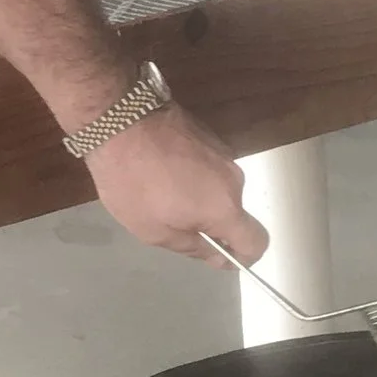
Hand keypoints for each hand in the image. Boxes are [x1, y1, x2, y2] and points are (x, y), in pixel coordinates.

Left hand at [87, 103, 267, 265]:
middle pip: (234, 214)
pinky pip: (209, 168)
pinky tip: (162, 171)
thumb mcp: (153, 230)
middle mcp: (234, 180)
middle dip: (210, 225)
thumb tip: (219, 257)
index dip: (243, 257)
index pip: (257, 241)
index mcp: (225, 208)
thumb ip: (193, 247)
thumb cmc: (133, 181)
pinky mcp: (210, 136)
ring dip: (199, 198)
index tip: (219, 257)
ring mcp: (223, 153)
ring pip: (220, 190)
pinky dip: (193, 176)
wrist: (119, 119)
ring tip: (160, 192)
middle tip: (170, 221)